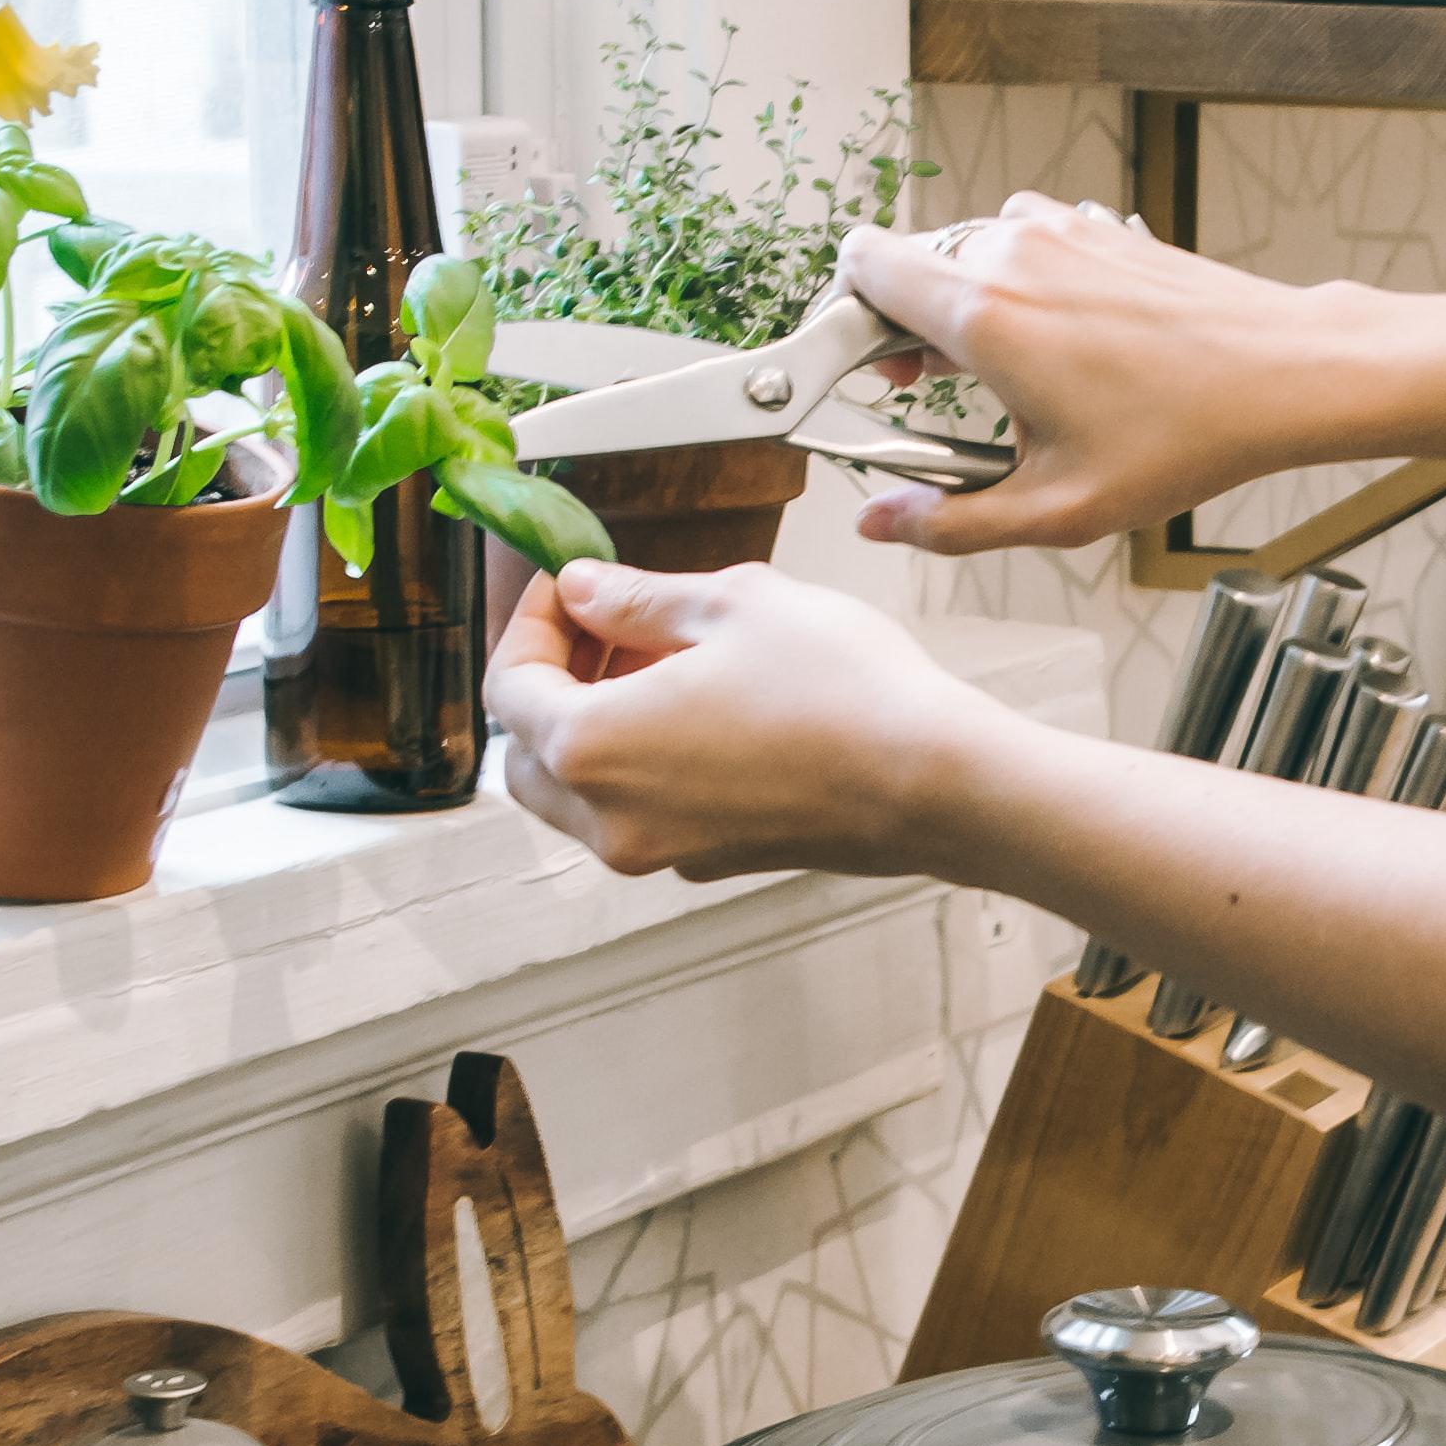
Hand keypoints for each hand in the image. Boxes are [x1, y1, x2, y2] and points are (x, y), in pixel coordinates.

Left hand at [490, 560, 1024, 882]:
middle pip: (528, 754)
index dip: (531, 624)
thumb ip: (636, 599)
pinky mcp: (709, 860)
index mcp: (593, 747)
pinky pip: (637, 811)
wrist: (934, 782)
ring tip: (660, 657)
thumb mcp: (730, 605)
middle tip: (604, 622)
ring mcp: (661, 850)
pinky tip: (699, 704)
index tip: (569, 585)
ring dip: (593, 724)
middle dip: (552, 681)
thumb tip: (584, 591)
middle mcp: (611, 817)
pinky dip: (639, 760)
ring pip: (579, 792)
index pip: (510, 687)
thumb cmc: (843, 693)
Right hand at [828, 193, 1380, 553]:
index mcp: (984, 313)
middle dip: (905, 324)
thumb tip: (883, 526)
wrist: (1285, 373)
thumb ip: (952, 522)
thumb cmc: (1185, 435)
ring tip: (996, 372)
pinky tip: (1053, 343)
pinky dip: (1016, 281)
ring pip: (968, 251)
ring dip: (963, 301)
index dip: (847, 315)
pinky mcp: (1098, 226)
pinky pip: (1023, 241)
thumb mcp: (1058, 508)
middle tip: (930, 391)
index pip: (863, 263)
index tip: (868, 369)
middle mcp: (1012, 251)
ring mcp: (1060, 229)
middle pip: (911, 262)